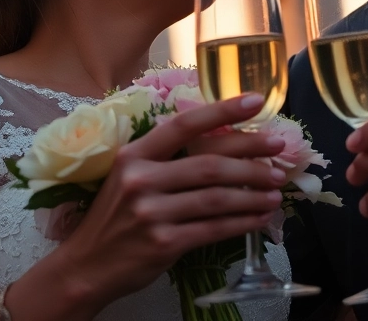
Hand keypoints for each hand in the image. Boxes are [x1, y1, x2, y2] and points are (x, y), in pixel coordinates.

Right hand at [49, 93, 285, 309]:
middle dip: (251, 157)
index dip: (222, 111)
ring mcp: (152, 213)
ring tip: (275, 190)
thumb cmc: (114, 217)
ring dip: (253, 194)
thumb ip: (163, 158)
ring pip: (217, 198)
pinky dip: (243, 223)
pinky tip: (260, 218)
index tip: (256, 101)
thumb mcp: (128, 176)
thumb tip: (219, 142)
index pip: (184, 124)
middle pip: (209, 163)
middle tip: (280, 154)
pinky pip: (214, 229)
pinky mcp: (164, 243)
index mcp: (133, 155)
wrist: (87, 265)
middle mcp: (141, 180)